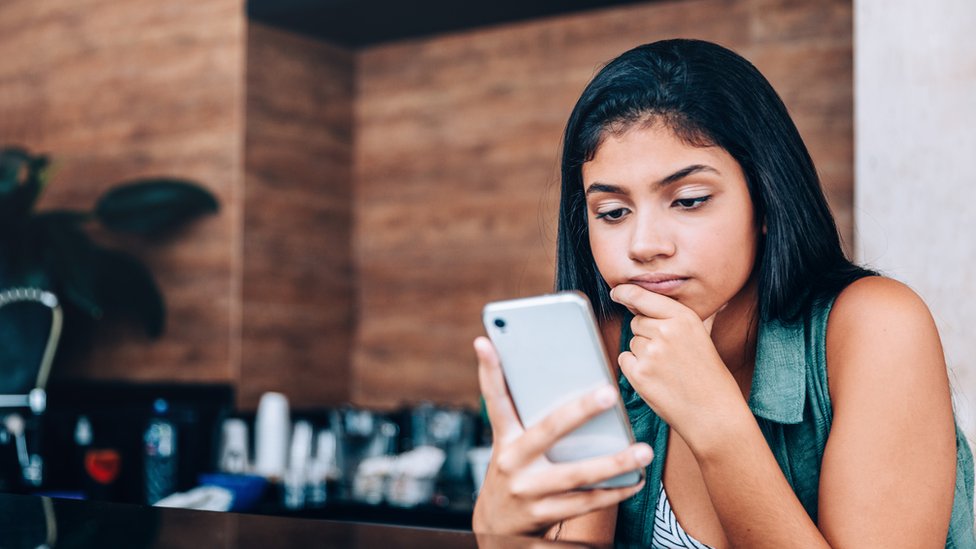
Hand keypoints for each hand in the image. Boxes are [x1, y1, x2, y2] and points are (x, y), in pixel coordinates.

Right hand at [471, 336, 650, 536]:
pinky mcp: (543, 514)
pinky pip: (586, 502)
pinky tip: (635, 480)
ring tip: (643, 451)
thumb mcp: (510, 446)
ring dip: (613, 462)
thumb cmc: (514, 474)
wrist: (495, 528)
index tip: (485, 340)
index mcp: (503, 439)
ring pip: (576, 474)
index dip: (489, 370)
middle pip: (548, 430)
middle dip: (580, 411)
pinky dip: (614, 492)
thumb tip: (560, 382)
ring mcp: (527, 490)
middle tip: (609, 393)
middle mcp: (511, 462)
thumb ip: (528, 418)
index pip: (495, 399)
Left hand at [610, 284, 749, 453]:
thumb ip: (674, 319)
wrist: (714, 413)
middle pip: (636, 322)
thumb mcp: (699, 336)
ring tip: (667, 370)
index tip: (617, 293)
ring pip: (632, 343)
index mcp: (684, 318)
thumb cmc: (709, 376)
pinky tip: (656, 379)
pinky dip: (634, 369)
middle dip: (646, 334)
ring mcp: (651, 353)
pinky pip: (624, 360)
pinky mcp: (639, 374)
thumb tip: (642, 303)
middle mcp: (666, 331)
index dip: (626, 293)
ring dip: (643, 354)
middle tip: (669, 355)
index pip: (643, 296)